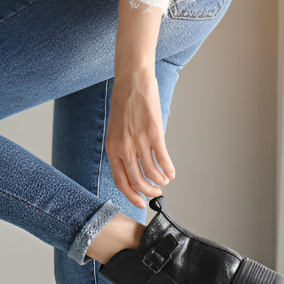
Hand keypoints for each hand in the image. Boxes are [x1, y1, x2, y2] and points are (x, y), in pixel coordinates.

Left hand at [106, 66, 175, 208]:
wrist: (132, 80)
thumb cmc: (125, 102)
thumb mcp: (116, 130)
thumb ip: (123, 148)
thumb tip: (135, 166)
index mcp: (112, 148)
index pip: (120, 180)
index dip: (131, 195)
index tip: (139, 203)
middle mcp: (123, 147)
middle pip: (137, 181)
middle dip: (148, 192)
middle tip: (156, 193)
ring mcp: (138, 141)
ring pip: (151, 173)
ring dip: (160, 181)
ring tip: (165, 181)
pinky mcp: (153, 133)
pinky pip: (163, 160)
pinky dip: (168, 170)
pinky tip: (171, 172)